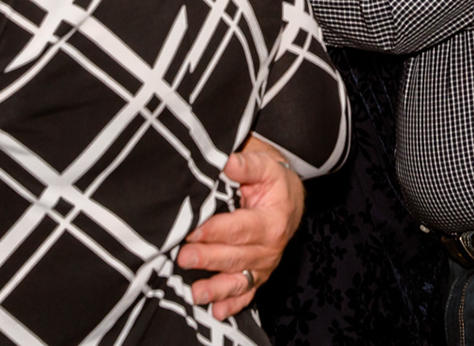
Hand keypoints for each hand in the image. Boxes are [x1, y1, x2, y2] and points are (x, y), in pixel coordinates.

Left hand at [178, 141, 304, 319]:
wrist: (290, 200)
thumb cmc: (274, 182)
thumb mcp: (266, 167)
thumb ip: (247, 165)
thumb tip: (228, 163)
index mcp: (273, 221)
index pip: (241, 228)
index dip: (216, 231)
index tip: (193, 231)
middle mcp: (270, 248)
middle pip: (236, 256)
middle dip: (208, 258)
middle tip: (183, 258)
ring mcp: (264, 265)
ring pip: (239, 280)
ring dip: (217, 289)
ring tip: (196, 293)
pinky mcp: (258, 276)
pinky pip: (247, 294)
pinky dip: (232, 305)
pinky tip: (217, 311)